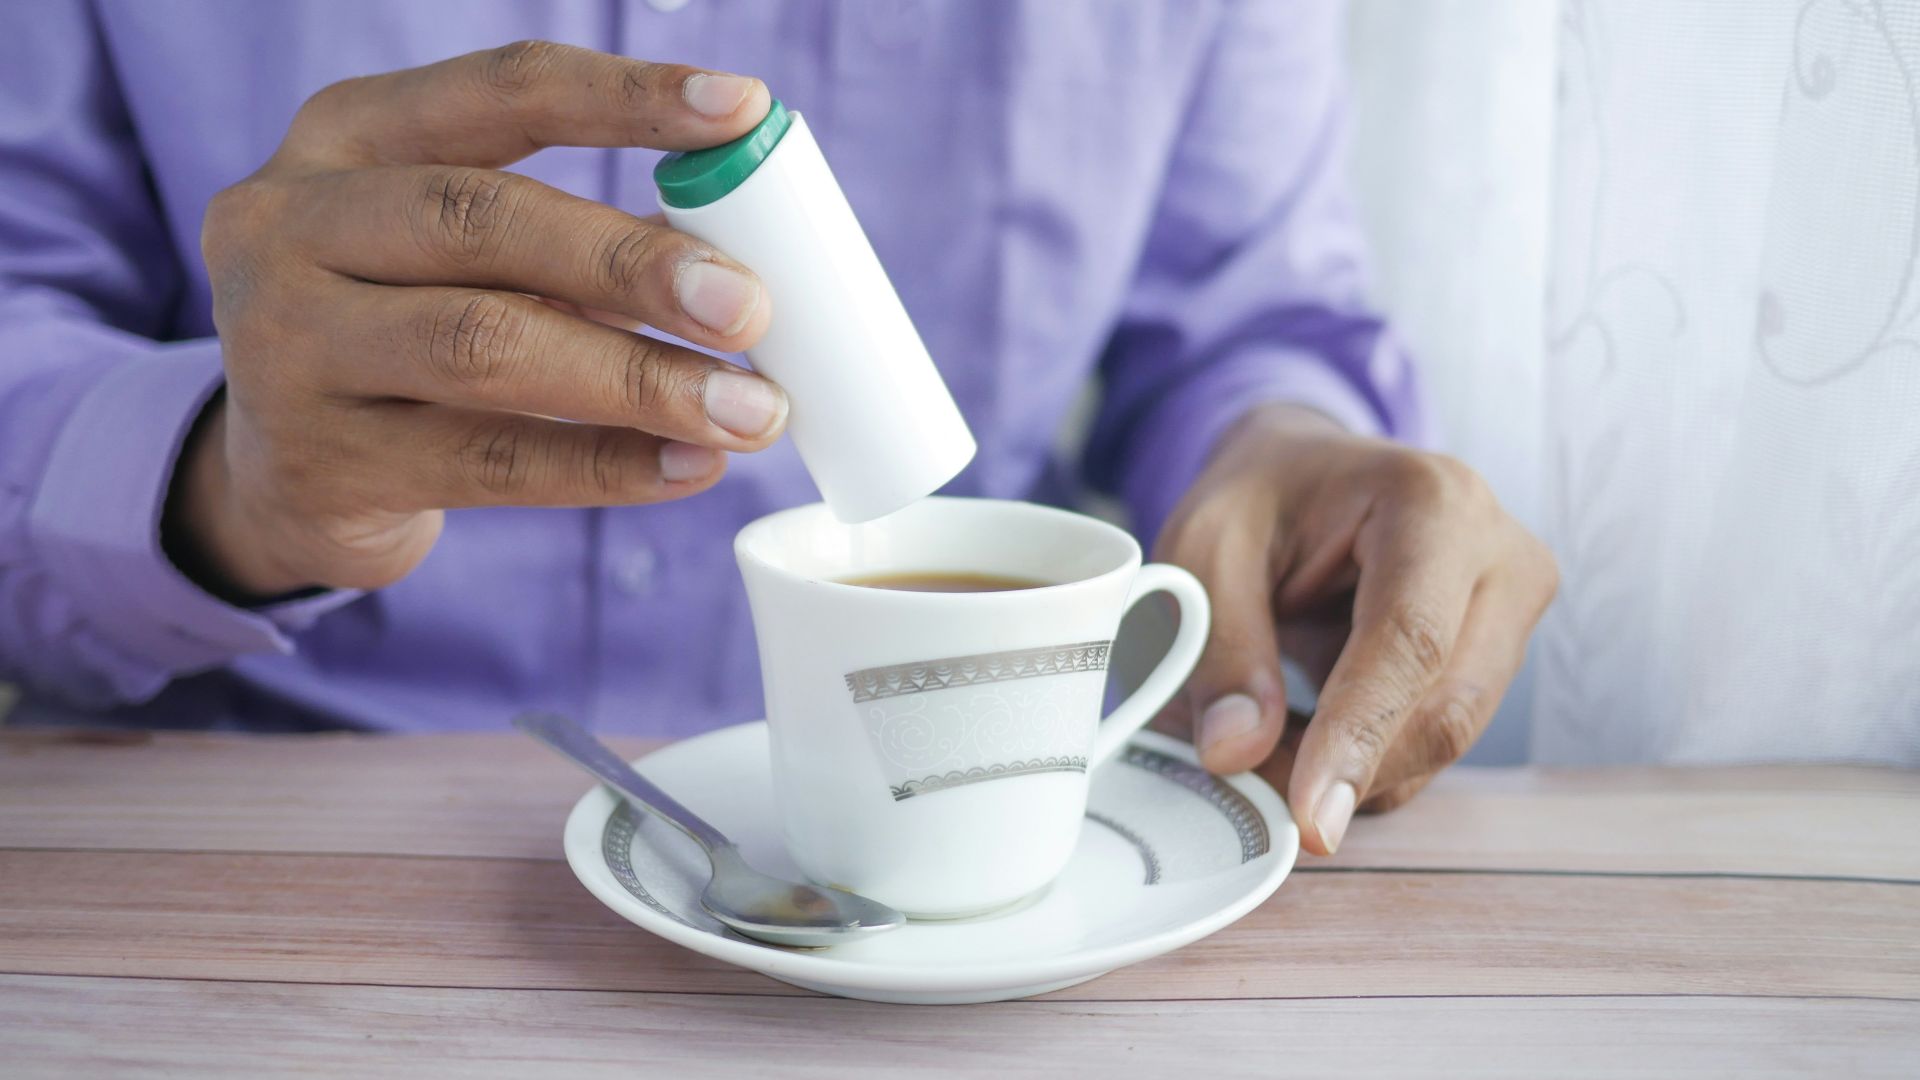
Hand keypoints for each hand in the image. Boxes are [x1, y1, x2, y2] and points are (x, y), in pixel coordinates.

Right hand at [170, 42, 785, 598]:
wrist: (268, 475)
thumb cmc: (400, 332)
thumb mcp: (457, 256)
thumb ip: (572, 241)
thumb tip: (735, 257)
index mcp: (345, 136)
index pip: (501, 91)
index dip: (628, 97)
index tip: (743, 111)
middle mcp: (290, 225)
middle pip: (482, 220)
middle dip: (633, 263)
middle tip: (750, 306)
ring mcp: (287, 348)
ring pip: (486, 347)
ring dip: (639, 380)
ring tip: (749, 408)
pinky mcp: (321, 464)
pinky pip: (491, 464)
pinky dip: (608, 465)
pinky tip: (691, 467)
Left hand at [1154, 404, 1557, 854]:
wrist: (1307, 471)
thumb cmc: (1261, 496)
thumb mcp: (1205, 548)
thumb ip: (1220, 648)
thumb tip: (1237, 753)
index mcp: (1434, 501)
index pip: (1412, 640)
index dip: (1360, 735)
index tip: (1310, 815)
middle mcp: (1501, 554)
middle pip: (1446, 706)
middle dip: (1348, 770)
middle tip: (1250, 787)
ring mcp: (1514, 609)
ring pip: (1445, 737)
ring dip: (1353, 770)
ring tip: (1264, 743)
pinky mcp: (1501, 656)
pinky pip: (1437, 739)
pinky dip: (1367, 761)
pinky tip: (1308, 735)